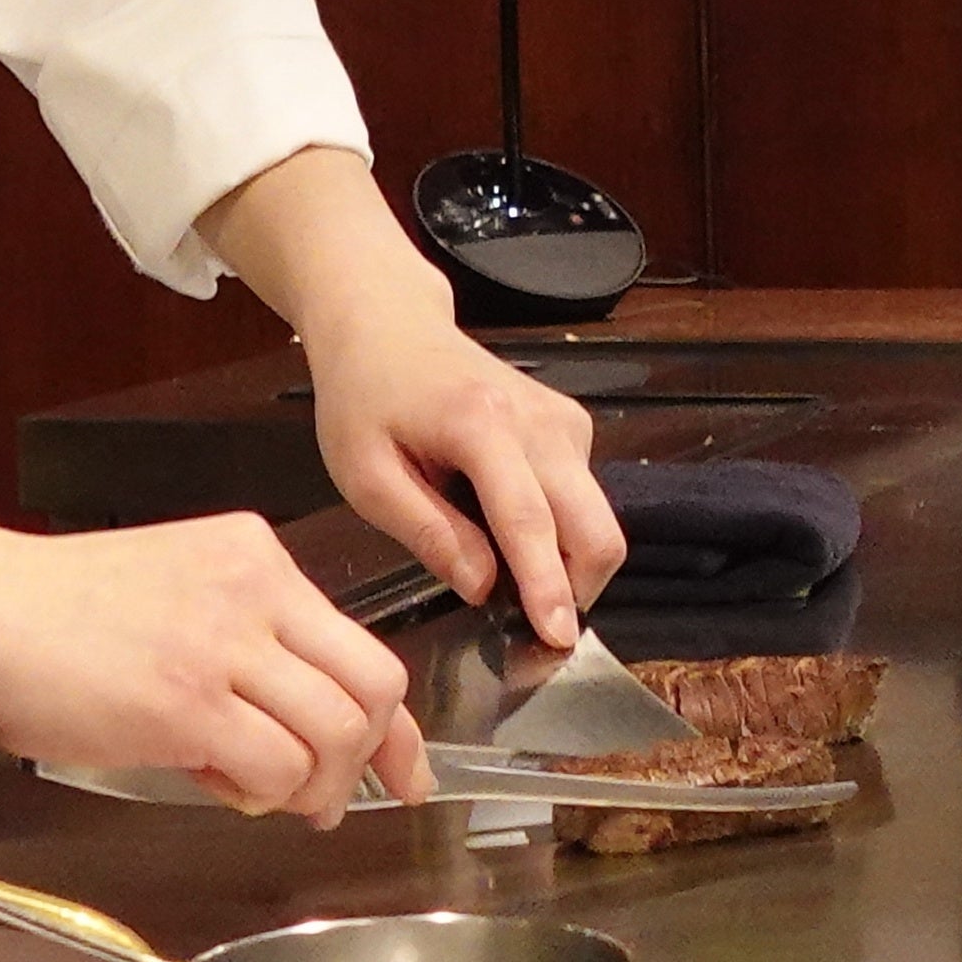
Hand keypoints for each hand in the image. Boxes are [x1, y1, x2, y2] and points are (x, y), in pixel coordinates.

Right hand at [0, 513, 430, 823]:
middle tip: (335, 796)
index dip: (398, 724)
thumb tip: (289, 744)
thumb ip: (242, 651)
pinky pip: (274, 766)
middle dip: (369, 759)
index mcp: (256, 558)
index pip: (365, 645)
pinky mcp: (186, 701)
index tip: (406, 767)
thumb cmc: (52, 610)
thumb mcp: (176, 593)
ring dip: (315, 785)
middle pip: (375, 687)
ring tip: (270, 794)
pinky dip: (264, 794)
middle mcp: (255, 591)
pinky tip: (224, 786)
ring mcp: (223, 644)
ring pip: (336, 732)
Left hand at [308, 295, 626, 644]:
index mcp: (480, 424)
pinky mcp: (571, 425)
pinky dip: (561, 529)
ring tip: (508, 570)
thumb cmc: (366, 398)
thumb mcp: (365, 475)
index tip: (557, 636)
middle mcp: (538, 419)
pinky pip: (585, 497)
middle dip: (578, 586)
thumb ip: (427, 532)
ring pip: (597, 516)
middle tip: (535, 623)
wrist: (389, 326)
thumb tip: (481, 587)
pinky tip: (508, 525)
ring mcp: (562, 419)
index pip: (529, 520)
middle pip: (595, 524)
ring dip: (568, 560)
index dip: (547, 586)